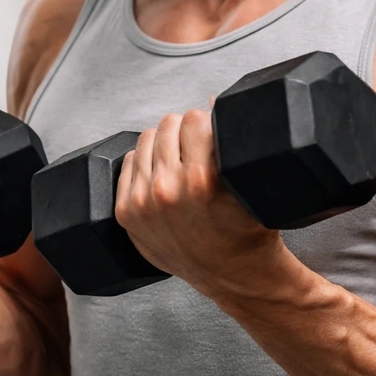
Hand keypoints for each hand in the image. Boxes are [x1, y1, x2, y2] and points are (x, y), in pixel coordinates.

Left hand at [114, 109, 283, 295]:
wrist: (233, 276)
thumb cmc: (248, 228)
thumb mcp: (247, 183)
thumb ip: (229, 141)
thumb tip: (209, 100)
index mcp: (202, 178)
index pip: (194, 118)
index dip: (206, 123)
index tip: (212, 135)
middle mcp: (168, 189)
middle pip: (168, 124)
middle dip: (185, 132)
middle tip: (196, 149)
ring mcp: (143, 203)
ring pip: (145, 139)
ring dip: (163, 143)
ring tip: (179, 161)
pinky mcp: (127, 214)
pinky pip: (128, 163)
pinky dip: (144, 163)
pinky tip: (160, 174)